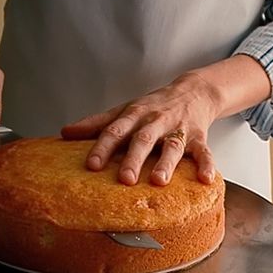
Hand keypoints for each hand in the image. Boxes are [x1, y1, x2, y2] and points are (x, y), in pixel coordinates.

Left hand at [61, 72, 217, 185]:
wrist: (194, 91)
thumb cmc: (153, 106)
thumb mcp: (124, 110)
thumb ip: (96, 123)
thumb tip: (65, 133)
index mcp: (134, 115)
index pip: (115, 131)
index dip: (103, 148)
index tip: (92, 165)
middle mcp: (155, 121)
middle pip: (143, 140)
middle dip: (133, 159)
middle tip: (125, 179)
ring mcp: (178, 129)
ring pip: (172, 146)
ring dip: (166, 163)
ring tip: (159, 181)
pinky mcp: (199, 137)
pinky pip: (204, 152)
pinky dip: (207, 165)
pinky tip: (206, 179)